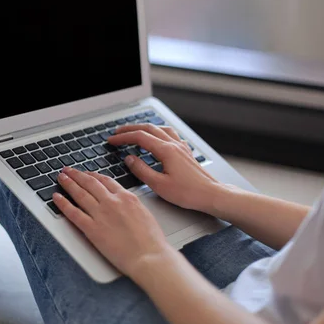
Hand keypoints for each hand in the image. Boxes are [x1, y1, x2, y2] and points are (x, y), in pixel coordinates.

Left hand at [53, 167, 168, 276]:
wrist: (149, 257)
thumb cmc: (151, 241)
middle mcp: (112, 202)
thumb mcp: (145, 213)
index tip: (87, 173)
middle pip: (90, 183)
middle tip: (68, 170)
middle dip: (77, 175)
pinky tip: (56, 197)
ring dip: (68, 183)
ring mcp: (101, 214)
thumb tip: (124, 204)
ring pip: (80, 193)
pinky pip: (73, 213)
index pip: (106, 180)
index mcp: (127, 197)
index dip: (93, 175)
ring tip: (61, 178)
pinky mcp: (92, 229)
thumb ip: (131, 205)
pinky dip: (63, 203)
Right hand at [108, 124, 223, 214]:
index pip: (139, 137)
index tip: (112, 140)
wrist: (211, 195)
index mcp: (166, 151)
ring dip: (144, 128)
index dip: (123, 138)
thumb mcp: (159, 185)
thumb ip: (141, 170)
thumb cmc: (188, 193)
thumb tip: (129, 159)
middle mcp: (174, 145)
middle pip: (148, 129)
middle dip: (130, 129)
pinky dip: (159, 132)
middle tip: (117, 132)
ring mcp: (181, 147)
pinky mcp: (186, 152)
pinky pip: (170, 134)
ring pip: (160, 129)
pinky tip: (158, 137)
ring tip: (134, 131)